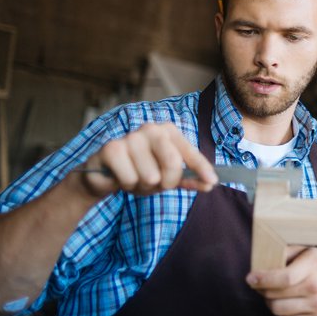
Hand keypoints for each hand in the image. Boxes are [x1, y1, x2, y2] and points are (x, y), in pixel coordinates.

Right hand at [79, 122, 217, 198]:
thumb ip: (188, 179)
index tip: (212, 182)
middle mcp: (151, 129)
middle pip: (172, 163)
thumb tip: (210, 184)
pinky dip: (127, 185)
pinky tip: (120, 176)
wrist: (104, 175)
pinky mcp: (112, 148)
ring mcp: (131, 137)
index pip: (190, 152)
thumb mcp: (167, 177)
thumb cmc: (140, 171)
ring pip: (150, 175)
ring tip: (135, 178)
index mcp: (168, 132)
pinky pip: (130, 179)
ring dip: (143, 186)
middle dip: (167, 182)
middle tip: (156, 184)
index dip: (201, 168)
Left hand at [246, 247, 316, 315]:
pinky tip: (285, 304)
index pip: (284, 278)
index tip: (250, 278)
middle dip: (262, 290)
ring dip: (269, 302)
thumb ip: (283, 254)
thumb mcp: (305, 250)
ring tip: (273, 294)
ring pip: (278, 310)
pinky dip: (281, 314)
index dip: (263, 279)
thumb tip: (258, 265)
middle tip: (259, 285)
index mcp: (313, 265)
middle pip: (276, 295)